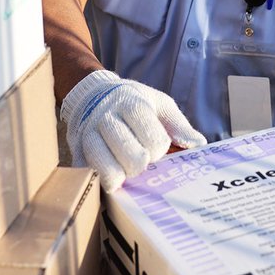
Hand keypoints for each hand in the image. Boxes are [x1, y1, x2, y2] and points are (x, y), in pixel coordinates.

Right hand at [60, 70, 206, 190]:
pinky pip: (85, 170)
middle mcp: (106, 117)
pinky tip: (109, 181)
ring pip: (102, 163)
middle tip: (142, 164)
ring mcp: (88, 133)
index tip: (158, 149)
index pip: (150, 135)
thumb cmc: (132, 102)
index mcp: (130, 103)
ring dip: (118, 176)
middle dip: (139, 163)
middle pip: (128, 151)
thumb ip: (178, 124)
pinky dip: (98, 179)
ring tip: (125, 177)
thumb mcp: (159, 103)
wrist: (92, 92)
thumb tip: (198, 145)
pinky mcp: (75, 148)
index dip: (158, 148)